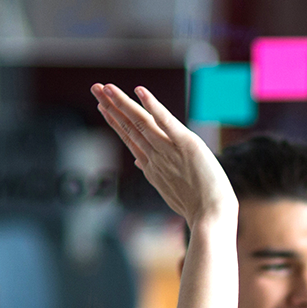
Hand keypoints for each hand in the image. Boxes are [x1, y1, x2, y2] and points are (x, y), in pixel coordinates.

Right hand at [93, 83, 236, 227]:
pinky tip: (139, 91)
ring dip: (122, 102)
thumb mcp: (171, 190)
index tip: (103, 107)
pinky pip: (166, 121)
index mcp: (153, 167)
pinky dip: (152, 106)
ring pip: (141, 122)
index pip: (130, 139)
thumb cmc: (198, 210)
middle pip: (130, 127)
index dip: (116, 122)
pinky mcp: (187, 144)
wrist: (211, 220)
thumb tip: (140, 163)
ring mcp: (169, 150)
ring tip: (106, 87)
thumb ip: (156, 172)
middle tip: (95, 88)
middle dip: (111, 106)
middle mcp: (156, 156)